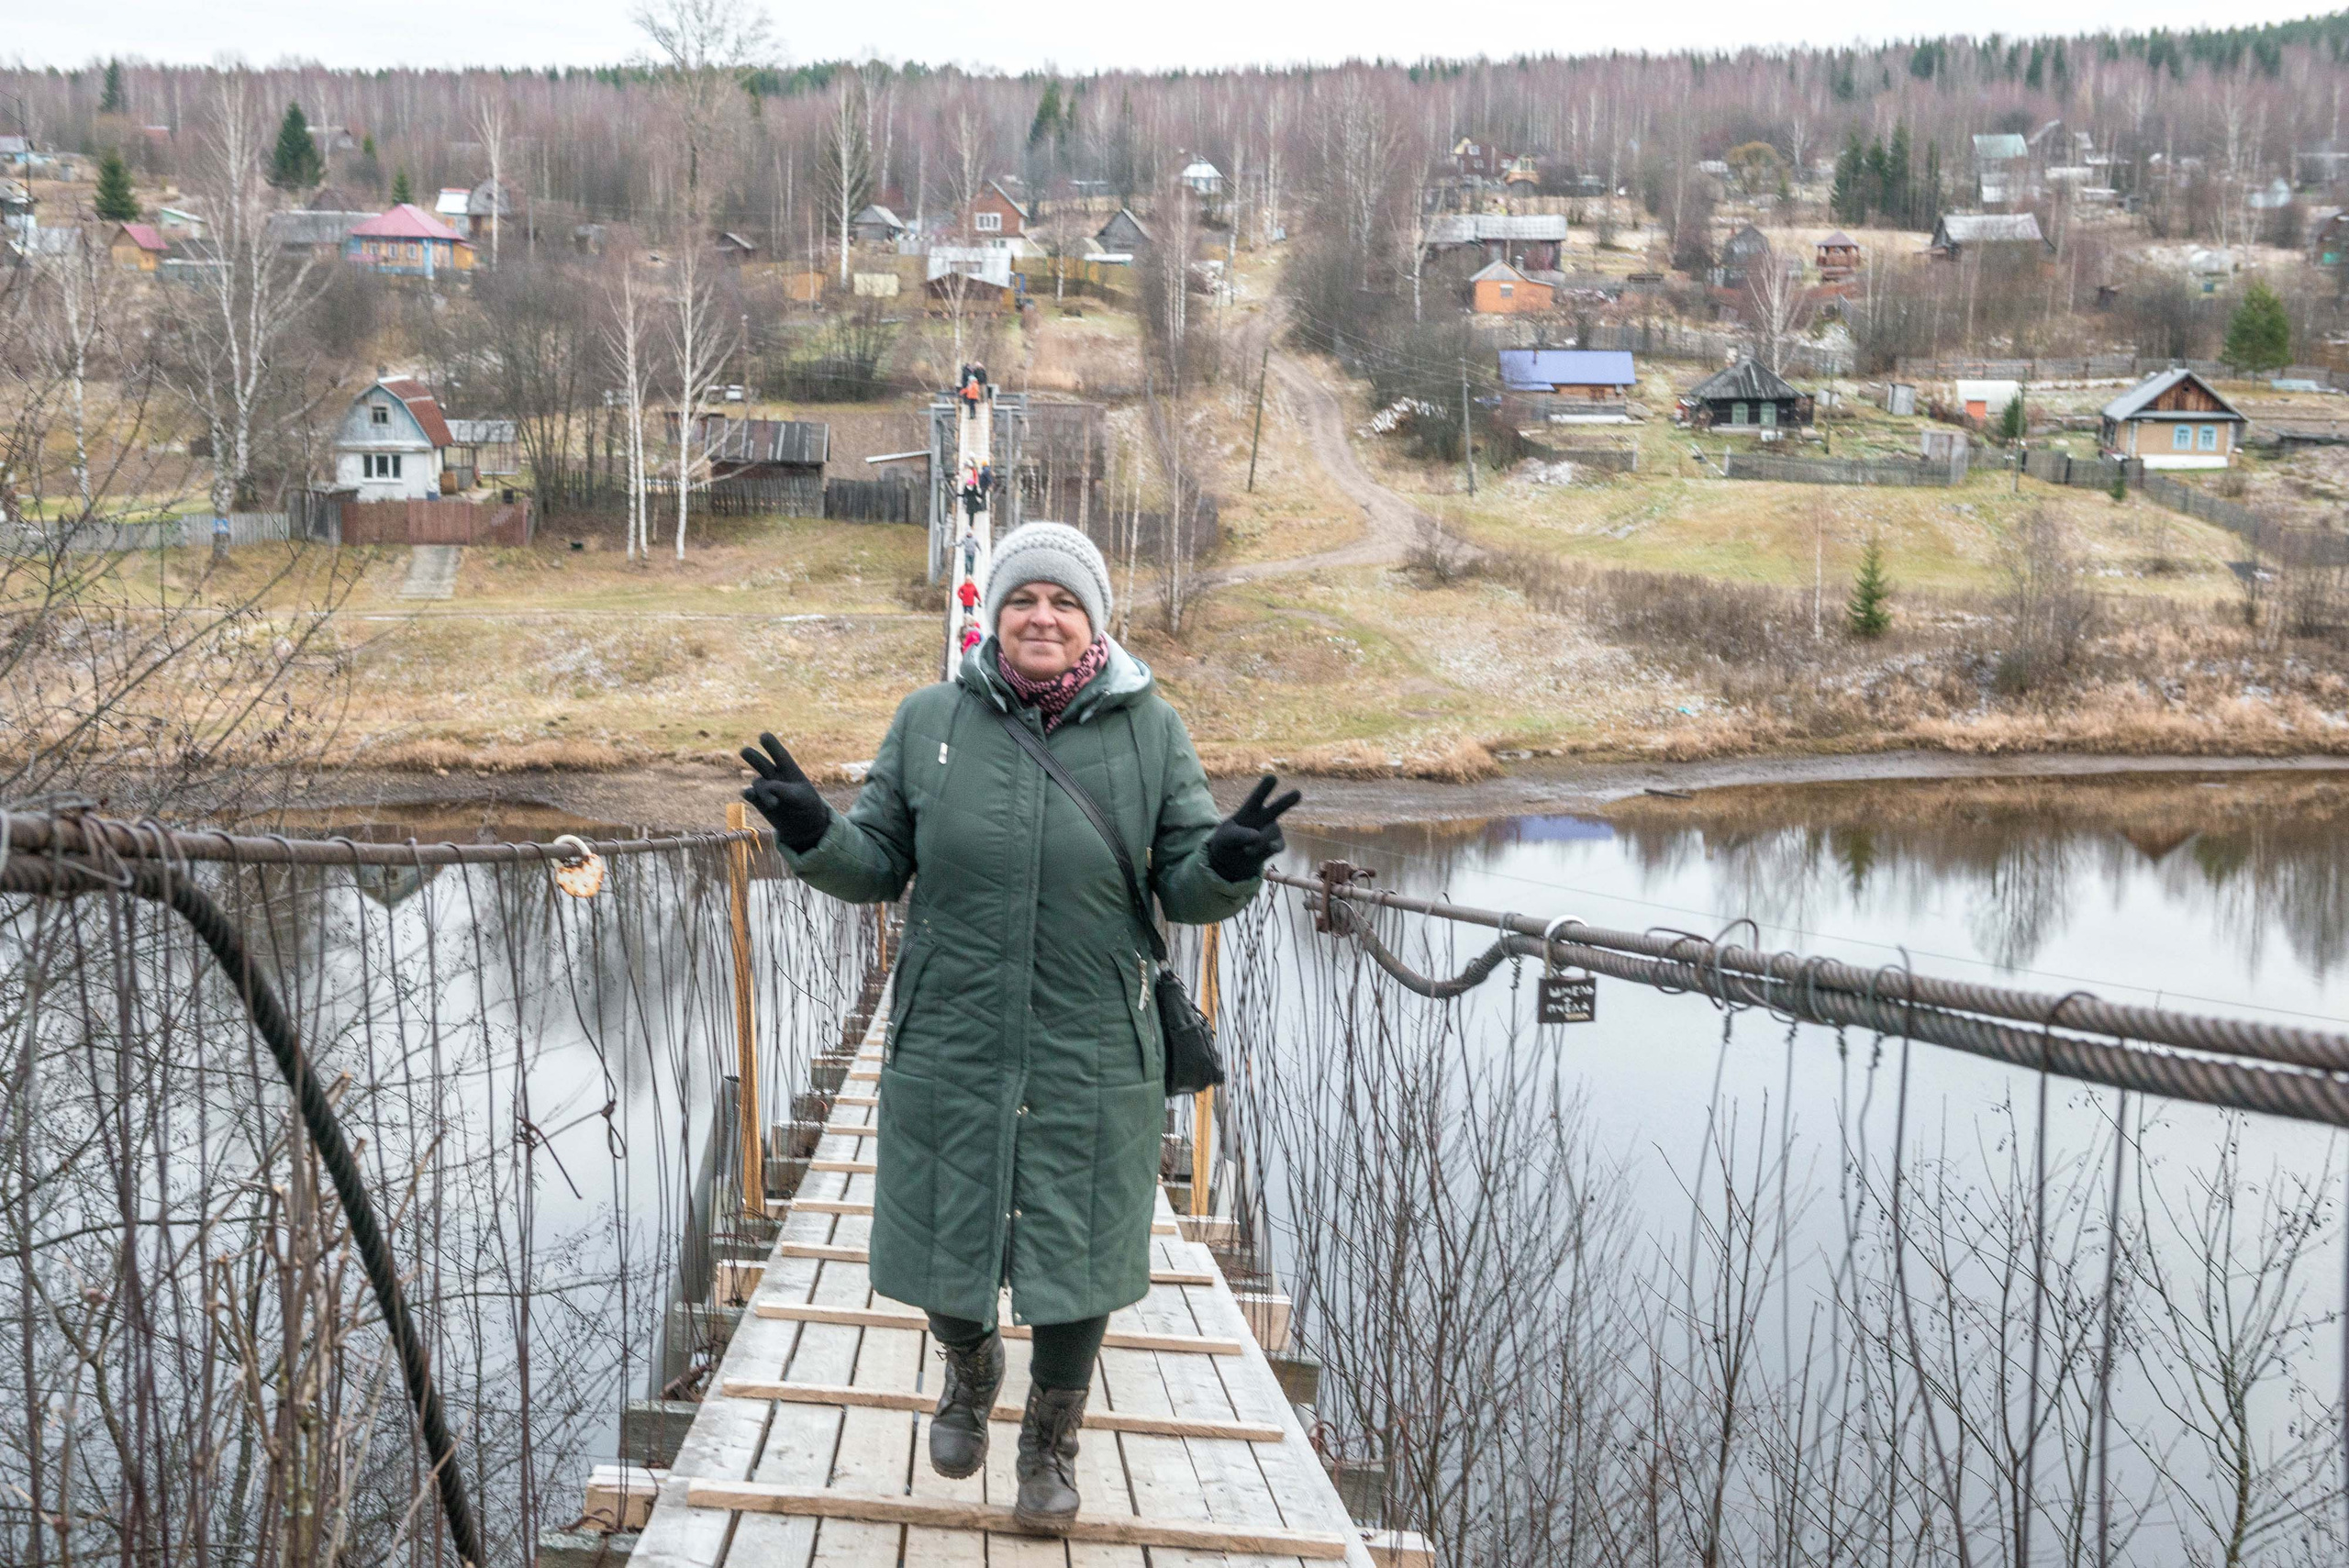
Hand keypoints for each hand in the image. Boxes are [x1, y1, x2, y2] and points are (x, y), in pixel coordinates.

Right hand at [739, 733, 830, 853]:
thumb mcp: (802, 798)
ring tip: (774, 804)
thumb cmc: (807, 806)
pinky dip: (748, 793)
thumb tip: (767, 786)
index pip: (780, 755)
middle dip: (753, 756)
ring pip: (757, 783)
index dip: (772, 745)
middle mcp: (775, 775)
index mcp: (790, 770)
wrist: (802, 825)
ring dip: (763, 792)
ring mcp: (765, 787)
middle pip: (761, 762)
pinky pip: (749, 793)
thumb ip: (785, 790)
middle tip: (744, 751)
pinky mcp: (758, 800)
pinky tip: (749, 794)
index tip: (763, 735)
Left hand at [1206, 774, 1300, 882]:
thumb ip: (1238, 835)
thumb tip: (1258, 836)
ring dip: (1259, 843)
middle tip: (1297, 794)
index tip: (1272, 778)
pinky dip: (1273, 847)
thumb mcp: (1225, 837)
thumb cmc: (1226, 842)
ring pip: (1272, 833)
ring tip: (1246, 850)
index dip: (1264, 788)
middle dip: (1286, 801)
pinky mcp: (1275, 845)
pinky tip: (1271, 847)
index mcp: (1249, 809)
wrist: (1231, 860)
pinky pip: (1279, 845)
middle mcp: (1264, 817)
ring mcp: (1271, 831)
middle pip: (1277, 807)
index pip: (1257, 797)